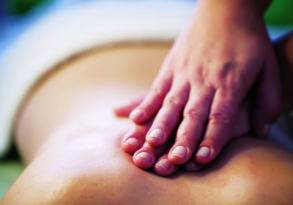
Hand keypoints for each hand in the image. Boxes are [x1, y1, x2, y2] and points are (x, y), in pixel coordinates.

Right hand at [117, 0, 280, 166]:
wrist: (226, 7)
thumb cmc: (250, 39)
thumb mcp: (269, 66)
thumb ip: (267, 99)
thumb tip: (262, 130)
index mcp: (230, 82)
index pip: (221, 116)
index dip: (212, 138)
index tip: (203, 159)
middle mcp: (204, 80)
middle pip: (194, 114)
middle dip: (184, 138)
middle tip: (175, 159)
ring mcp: (185, 73)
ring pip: (172, 103)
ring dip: (161, 124)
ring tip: (150, 142)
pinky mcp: (171, 66)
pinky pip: (157, 88)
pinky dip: (146, 104)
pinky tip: (134, 118)